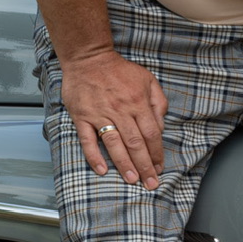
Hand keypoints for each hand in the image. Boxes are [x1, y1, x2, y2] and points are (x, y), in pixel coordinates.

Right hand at [62, 50, 168, 187]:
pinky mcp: (82, 117)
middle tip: (150, 184)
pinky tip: (102, 170)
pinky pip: (88, 140)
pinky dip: (94, 156)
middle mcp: (120, 110)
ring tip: (132, 180)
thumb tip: (161, 126)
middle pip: (136, 143)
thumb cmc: (119, 70)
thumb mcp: (147, 79)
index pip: (151, 134)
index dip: (156, 153)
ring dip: (124, 165)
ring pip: (115, 144)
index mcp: (138, 102)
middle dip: (144, 166)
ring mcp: (100, 115)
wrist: (89, 58)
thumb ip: (158, 102)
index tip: (159, 168)